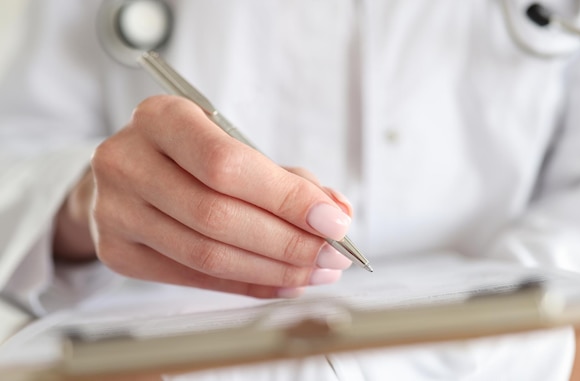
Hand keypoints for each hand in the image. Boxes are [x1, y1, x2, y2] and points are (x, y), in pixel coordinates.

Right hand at [54, 95, 352, 297]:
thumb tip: (335, 214)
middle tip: (332, 255)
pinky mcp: (118, 252)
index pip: (226, 165)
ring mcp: (115, 211)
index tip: (333, 222)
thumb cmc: (190, 154)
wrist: (129, 172)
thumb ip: (285, 178)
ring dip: (272, 270)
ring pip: (206, 255)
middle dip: (287, 242)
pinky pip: (194, 279)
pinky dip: (247, 285)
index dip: (285, 198)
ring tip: (315, 271)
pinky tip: (282, 282)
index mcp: (160, 118)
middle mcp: (127, 162)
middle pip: (216, 216)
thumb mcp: (232, 144)